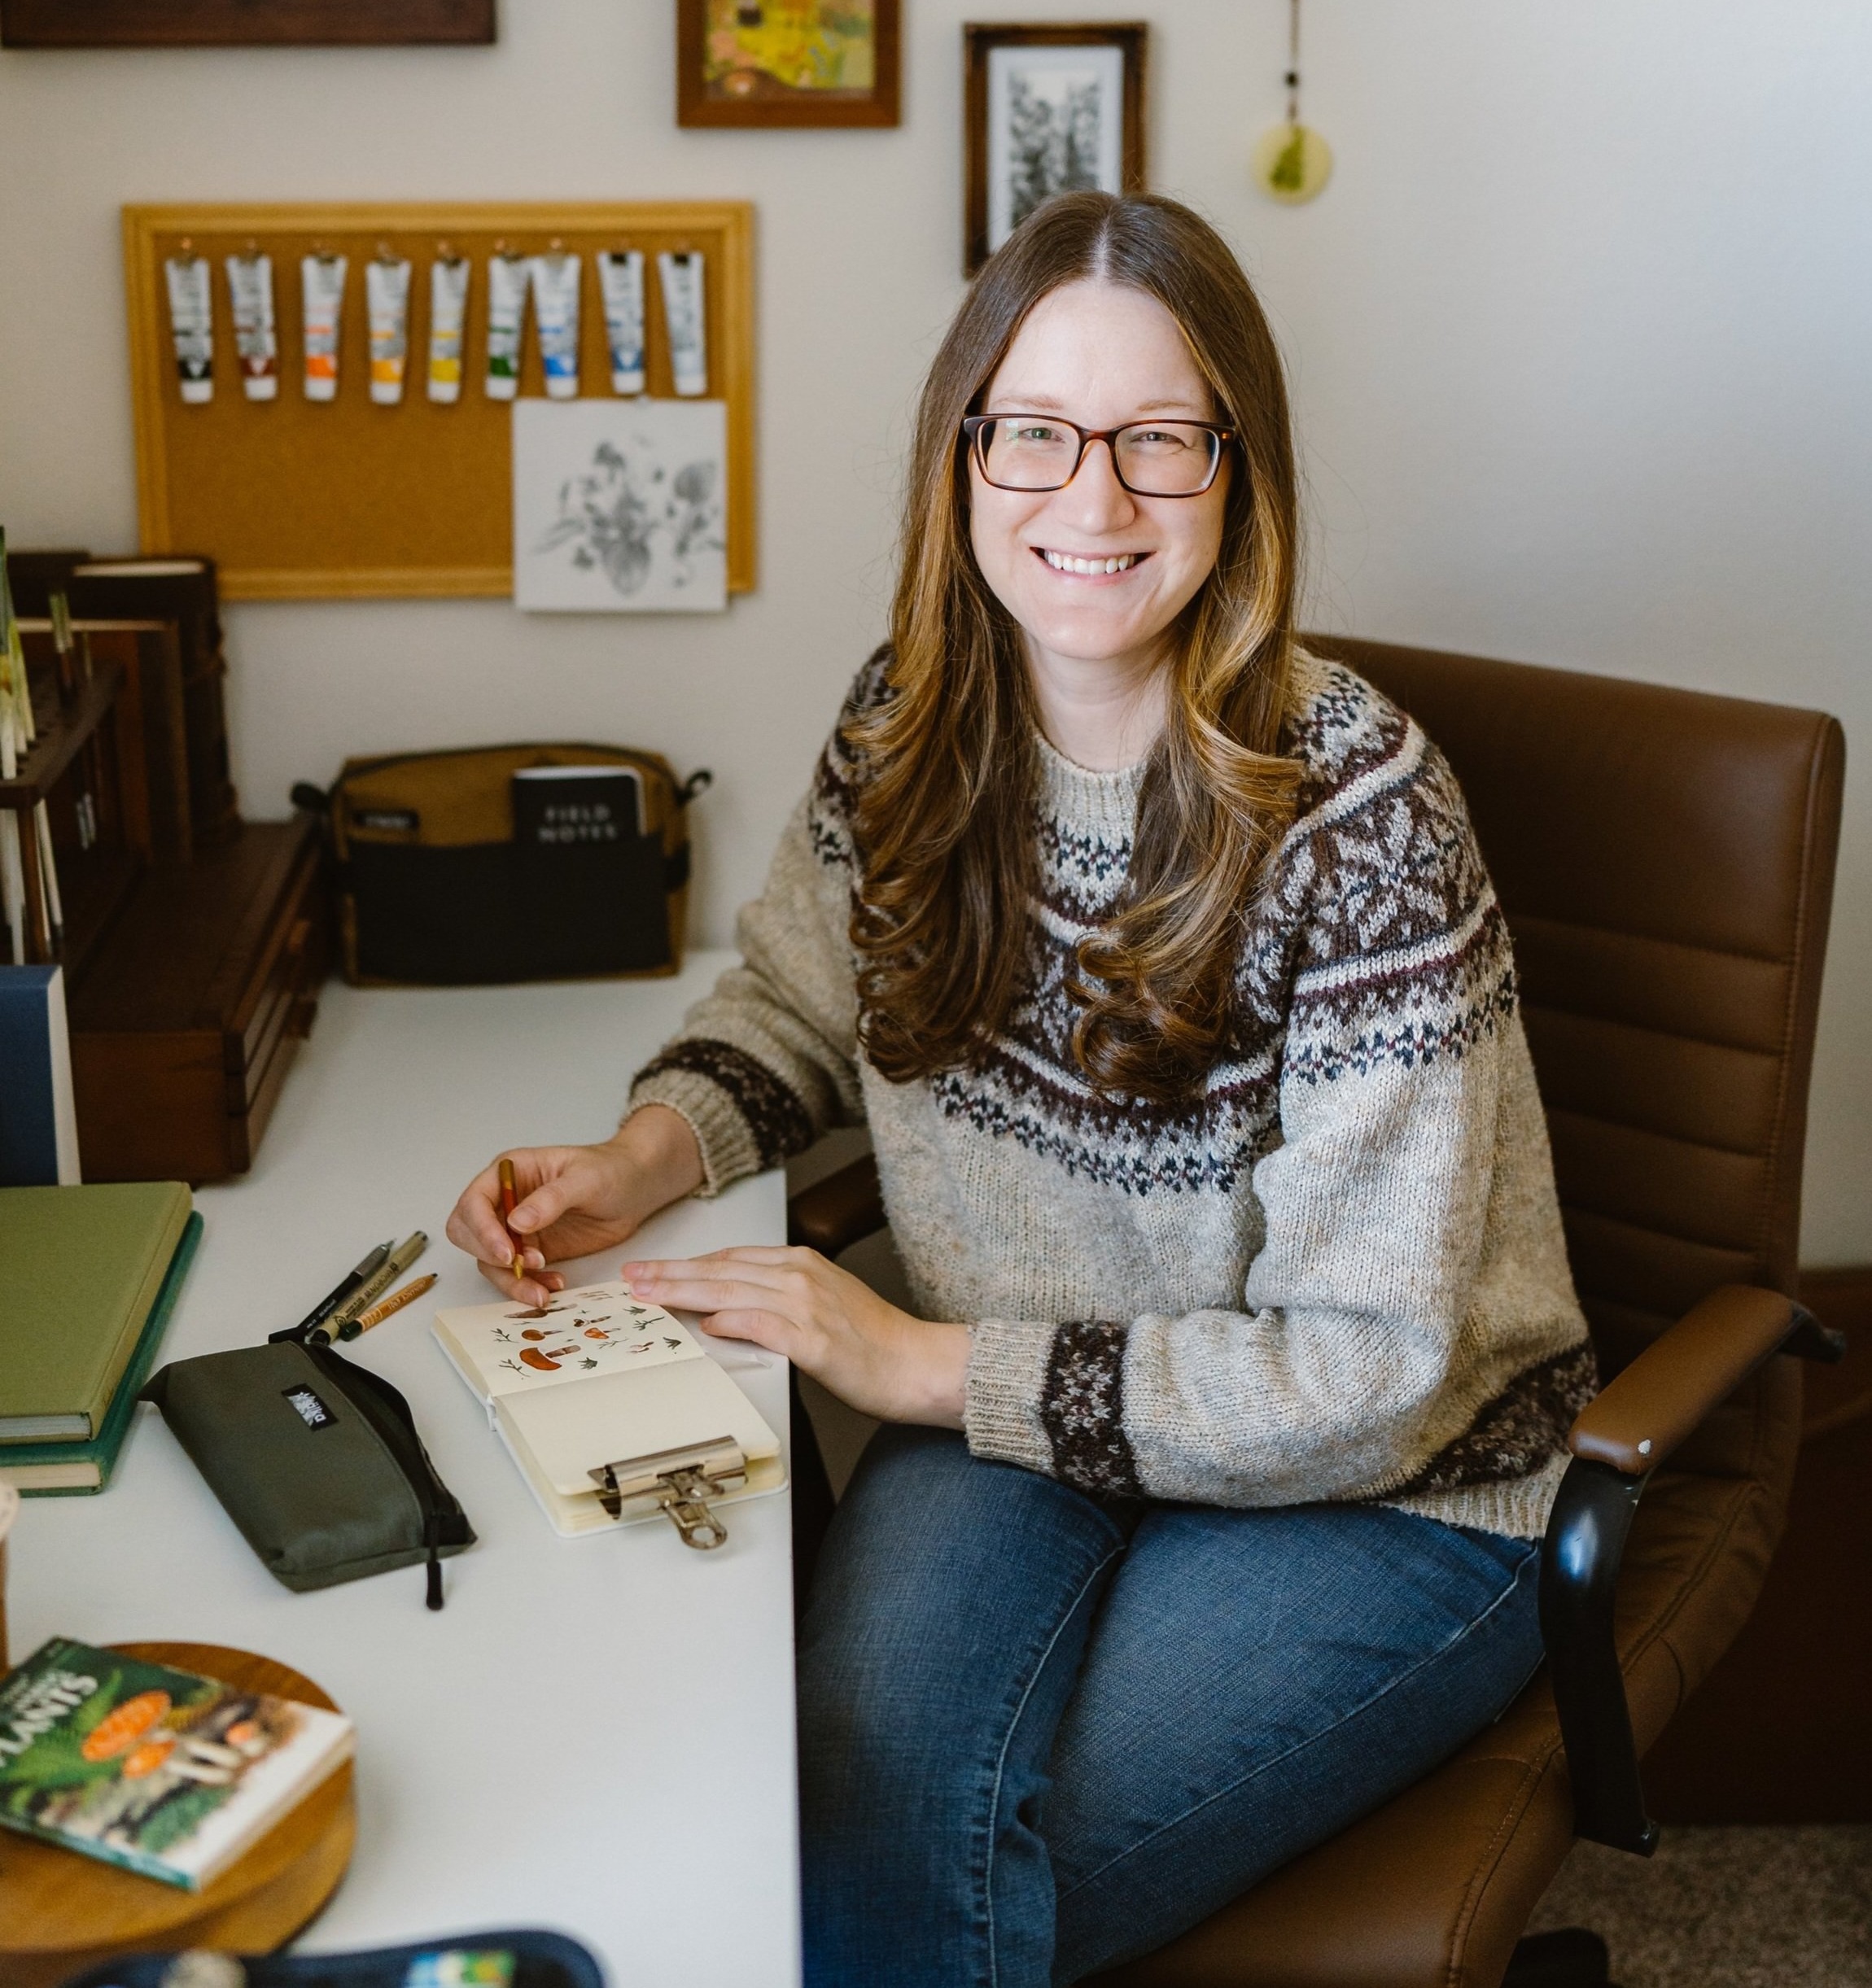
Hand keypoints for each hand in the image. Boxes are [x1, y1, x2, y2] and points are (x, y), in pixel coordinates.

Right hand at [446, 1105, 703, 1305]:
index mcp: (510, 1172)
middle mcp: (505, 1201)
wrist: (635, 1188)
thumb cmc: (610, 1170)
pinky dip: (529, 1286)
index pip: (474, 1202)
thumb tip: (515, 1223)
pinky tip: (554, 1286)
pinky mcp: (533, 1251)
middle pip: (468, 1234)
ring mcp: (516, 1229)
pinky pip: (516, 1275)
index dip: (481, 1230)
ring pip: (489, 1262)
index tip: (506, 1253)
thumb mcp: (585, 1179)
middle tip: (524, 1267)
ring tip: (544, 1290)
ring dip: (511, 1280)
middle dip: (489, 1256)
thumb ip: (551, 1199)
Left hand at [621, 1245, 970, 1429]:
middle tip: (633, 1278)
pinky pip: (762, 1324)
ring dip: (685, 1292)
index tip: (652, 1270)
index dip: (686, 1264)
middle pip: (721, 1270)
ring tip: (649, 1297)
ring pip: (731, 1291)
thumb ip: (775, 1302)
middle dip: (670, 1274)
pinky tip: (706, 1324)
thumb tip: (724, 1314)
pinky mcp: (813, 1339)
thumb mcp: (822, 1304)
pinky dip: (731, 1321)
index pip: (729, 1258)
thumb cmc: (874, 1341)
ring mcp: (806, 1305)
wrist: (918, 1362)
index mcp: (800, 1264)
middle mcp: (800, 1276)